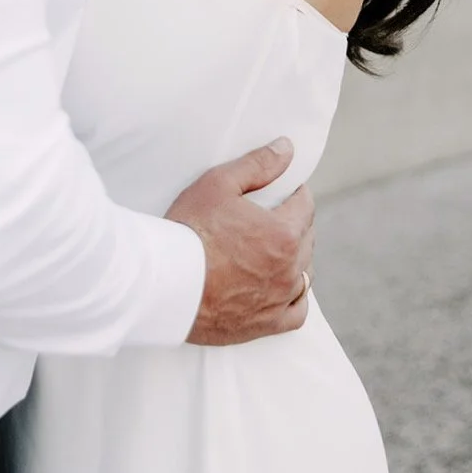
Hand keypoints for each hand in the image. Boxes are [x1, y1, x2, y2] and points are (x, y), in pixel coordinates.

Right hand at [166, 137, 314, 344]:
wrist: (164, 283)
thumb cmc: (190, 230)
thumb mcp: (219, 184)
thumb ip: (258, 164)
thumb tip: (287, 148)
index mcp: (283, 233)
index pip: (305, 205)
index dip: (295, 193)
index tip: (284, 190)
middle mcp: (289, 268)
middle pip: (307, 238)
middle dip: (295, 222)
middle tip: (274, 215)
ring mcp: (279, 299)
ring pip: (304, 274)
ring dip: (297, 257)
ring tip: (276, 248)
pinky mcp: (265, 324)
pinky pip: (297, 312)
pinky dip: (295, 298)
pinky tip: (284, 288)